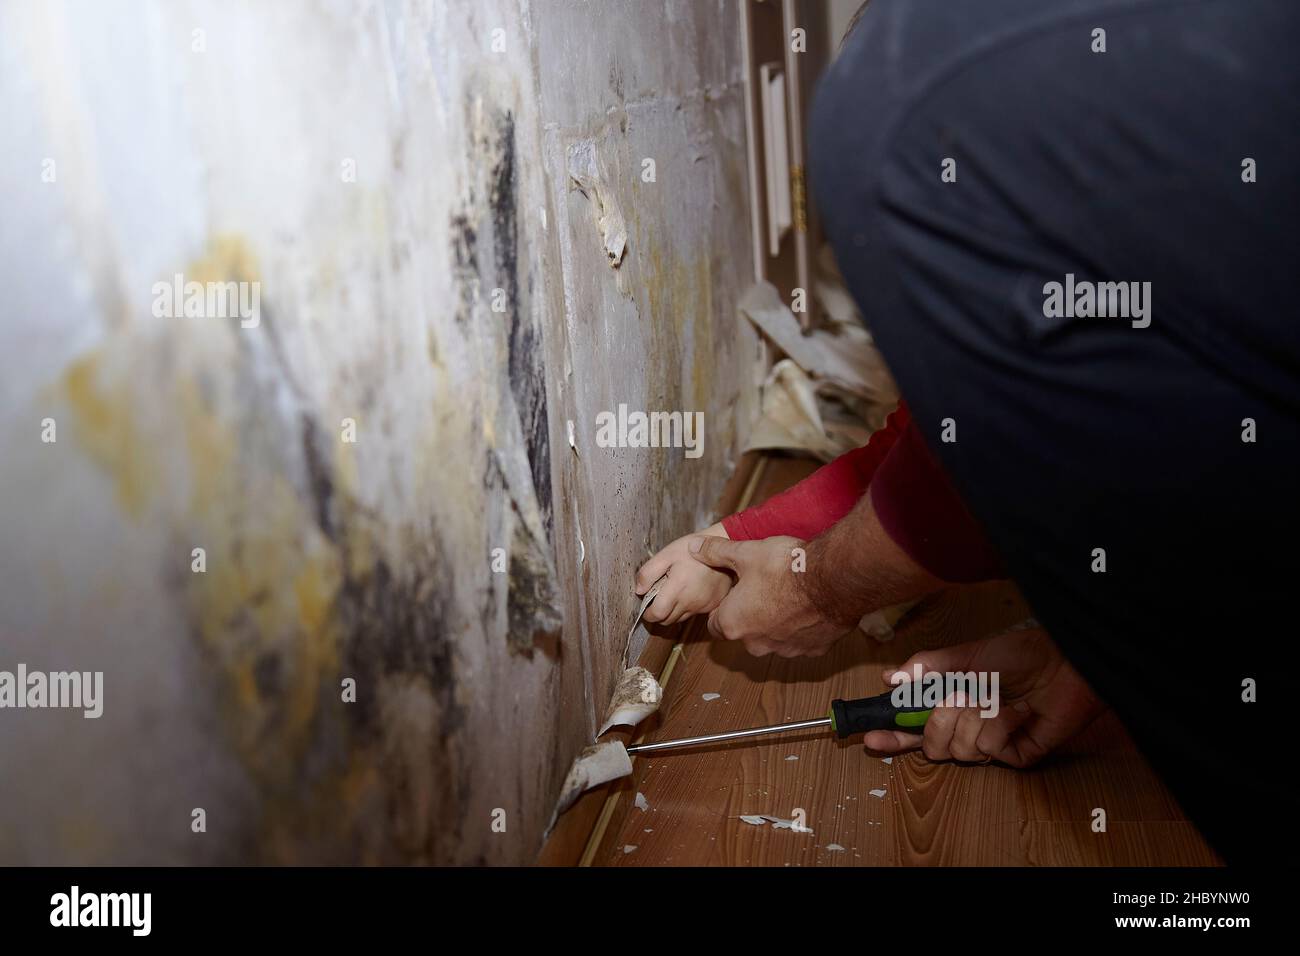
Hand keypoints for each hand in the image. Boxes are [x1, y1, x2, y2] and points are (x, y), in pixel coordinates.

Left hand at [634, 523, 732, 625]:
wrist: (724, 545)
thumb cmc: (693, 548)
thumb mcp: (666, 554)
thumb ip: (648, 573)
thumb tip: (639, 591)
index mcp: (677, 589)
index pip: (657, 615)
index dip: (648, 614)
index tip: (646, 607)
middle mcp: (691, 602)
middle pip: (668, 621)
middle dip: (659, 614)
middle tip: (658, 598)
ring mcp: (704, 606)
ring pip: (681, 619)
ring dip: (673, 612)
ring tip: (673, 593)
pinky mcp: (713, 605)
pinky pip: (695, 614)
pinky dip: (687, 608)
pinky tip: (688, 592)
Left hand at [689, 535, 853, 657]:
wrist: (832, 579)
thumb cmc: (785, 567)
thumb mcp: (745, 553)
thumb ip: (716, 552)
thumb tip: (695, 547)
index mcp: (733, 623)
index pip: (715, 624)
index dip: (724, 607)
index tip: (735, 593)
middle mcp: (756, 644)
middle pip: (745, 632)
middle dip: (751, 614)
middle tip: (763, 589)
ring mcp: (785, 650)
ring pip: (774, 638)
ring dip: (777, 623)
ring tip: (789, 595)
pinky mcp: (812, 650)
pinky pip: (802, 641)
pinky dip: (803, 628)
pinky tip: (809, 607)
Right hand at [865, 627, 1102, 766]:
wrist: (1065, 663)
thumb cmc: (1020, 654)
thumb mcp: (966, 655)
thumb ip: (927, 667)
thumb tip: (890, 679)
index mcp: (951, 703)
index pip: (913, 727)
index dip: (892, 735)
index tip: (872, 737)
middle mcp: (967, 726)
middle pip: (931, 745)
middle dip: (938, 721)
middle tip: (955, 699)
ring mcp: (991, 743)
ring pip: (958, 749)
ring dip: (975, 717)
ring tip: (995, 699)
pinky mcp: (1015, 756)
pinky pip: (989, 749)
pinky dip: (1000, 724)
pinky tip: (1018, 712)